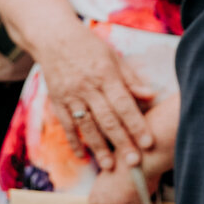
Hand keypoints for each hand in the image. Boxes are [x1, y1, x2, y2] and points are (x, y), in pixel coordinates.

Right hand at [35, 25, 153, 170]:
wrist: (52, 37)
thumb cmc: (88, 46)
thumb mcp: (113, 57)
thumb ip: (131, 79)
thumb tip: (151, 96)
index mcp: (105, 75)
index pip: (124, 104)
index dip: (136, 124)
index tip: (148, 143)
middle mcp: (87, 87)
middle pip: (107, 119)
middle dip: (121, 142)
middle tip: (134, 162)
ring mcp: (70, 95)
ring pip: (87, 125)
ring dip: (99, 147)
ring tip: (109, 166)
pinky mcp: (57, 100)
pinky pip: (66, 123)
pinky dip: (73, 140)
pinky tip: (82, 155)